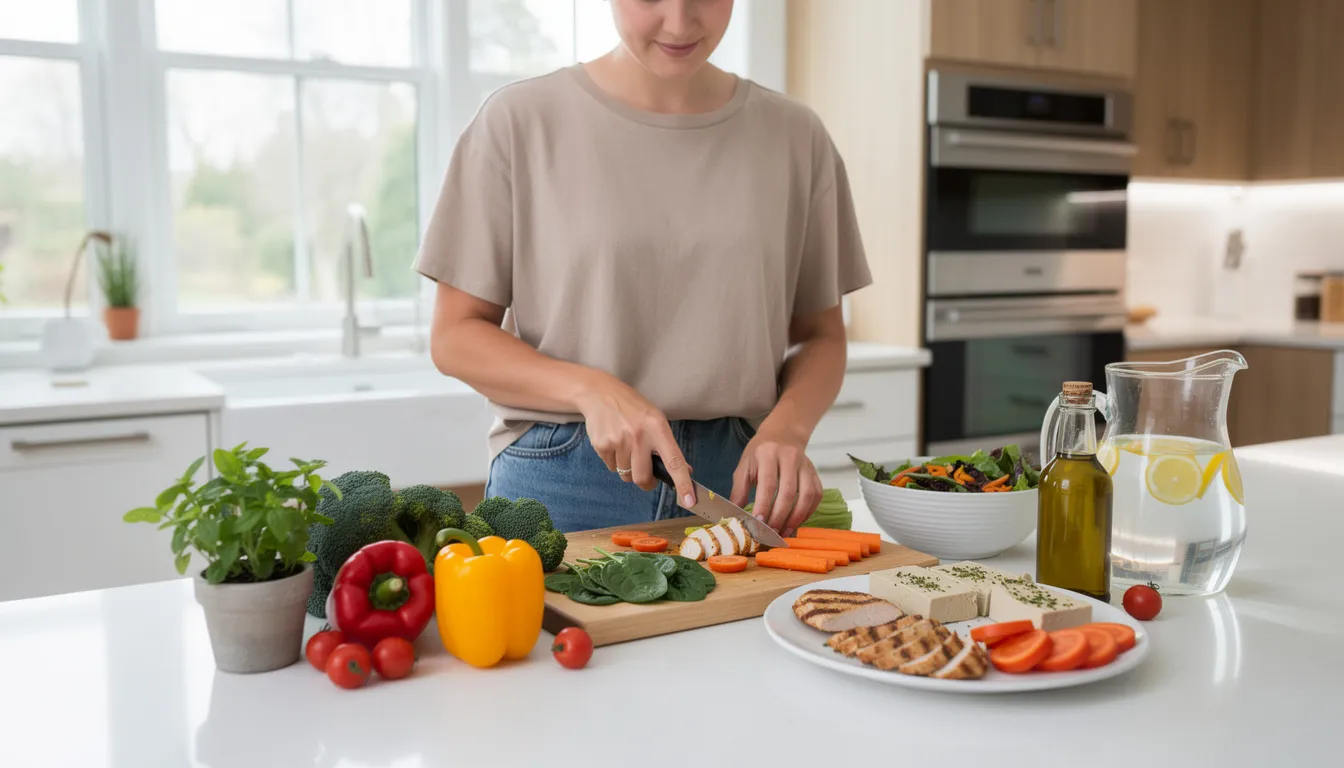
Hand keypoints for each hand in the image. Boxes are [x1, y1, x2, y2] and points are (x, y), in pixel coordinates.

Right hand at [575, 373, 696, 506]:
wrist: (600, 393)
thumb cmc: (633, 409)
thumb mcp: (655, 420)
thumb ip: (668, 446)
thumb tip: (685, 472)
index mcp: (658, 428)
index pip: (674, 461)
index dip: (683, 483)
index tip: (689, 501)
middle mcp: (639, 436)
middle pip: (643, 478)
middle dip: (645, 483)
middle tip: (647, 476)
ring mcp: (618, 441)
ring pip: (625, 475)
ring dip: (627, 468)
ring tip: (626, 447)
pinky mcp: (601, 445)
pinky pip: (611, 467)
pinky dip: (614, 461)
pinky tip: (613, 442)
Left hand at [730, 423, 821, 537]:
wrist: (782, 434)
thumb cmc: (760, 453)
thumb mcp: (744, 467)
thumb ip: (739, 491)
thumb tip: (735, 518)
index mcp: (768, 453)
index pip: (768, 483)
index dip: (764, 505)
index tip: (758, 523)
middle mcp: (789, 457)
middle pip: (788, 491)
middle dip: (779, 516)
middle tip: (770, 532)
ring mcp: (805, 465)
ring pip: (806, 495)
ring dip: (796, 517)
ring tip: (784, 531)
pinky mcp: (815, 473)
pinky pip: (816, 495)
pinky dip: (808, 512)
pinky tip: (796, 522)